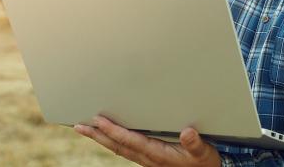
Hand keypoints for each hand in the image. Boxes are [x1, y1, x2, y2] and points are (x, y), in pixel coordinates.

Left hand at [74, 115, 221, 166]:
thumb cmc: (204, 163)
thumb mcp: (203, 153)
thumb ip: (194, 143)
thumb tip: (187, 133)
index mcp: (158, 155)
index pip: (130, 141)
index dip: (113, 130)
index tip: (98, 121)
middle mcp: (148, 158)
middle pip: (117, 146)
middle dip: (97, 136)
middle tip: (79, 126)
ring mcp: (147, 160)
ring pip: (119, 148)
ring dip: (102, 138)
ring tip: (87, 128)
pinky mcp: (149, 159)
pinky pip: (126, 149)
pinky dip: (113, 141)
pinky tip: (109, 136)